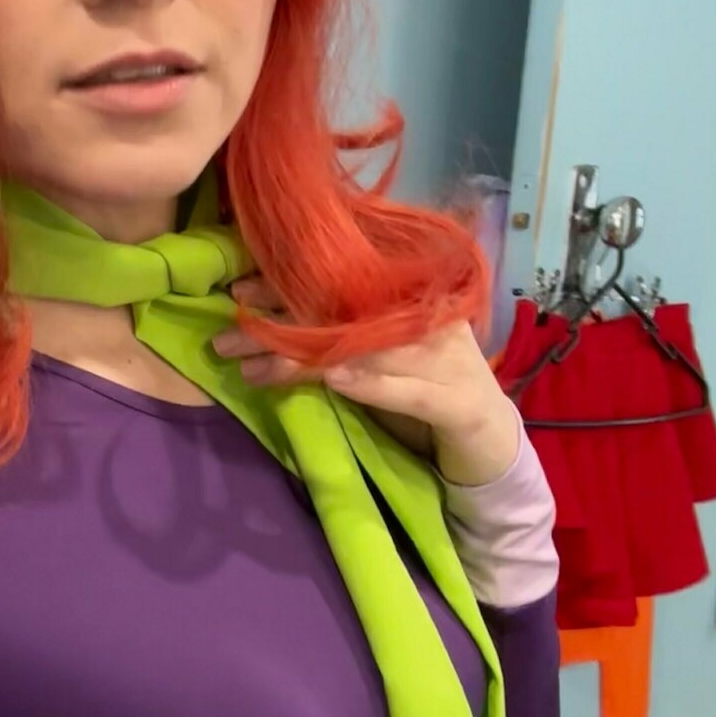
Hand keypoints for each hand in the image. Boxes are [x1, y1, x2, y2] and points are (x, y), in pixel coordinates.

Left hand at [213, 277, 522, 487]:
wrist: (490, 436)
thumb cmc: (422, 386)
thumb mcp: (377, 353)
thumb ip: (336, 331)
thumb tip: (266, 316)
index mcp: (409, 299)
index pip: (340, 280)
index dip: (287, 283)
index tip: (238, 290)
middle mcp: (427, 319)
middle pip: (345, 311)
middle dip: (280, 322)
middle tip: (225, 336)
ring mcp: (447, 358)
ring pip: (365, 350)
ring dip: (304, 360)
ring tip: (252, 368)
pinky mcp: (459, 402)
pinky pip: (409, 390)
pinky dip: (372, 385)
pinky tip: (334, 380)